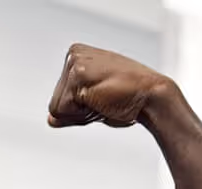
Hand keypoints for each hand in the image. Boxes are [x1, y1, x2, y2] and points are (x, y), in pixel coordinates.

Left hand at [47, 43, 172, 128]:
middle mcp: (73, 56)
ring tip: (104, 99)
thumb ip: (69, 110)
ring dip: (81, 114)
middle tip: (104, 99)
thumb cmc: (127, 98)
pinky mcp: (78, 75)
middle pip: (54, 104)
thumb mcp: (92, 104)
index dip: (78, 109)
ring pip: (57, 109)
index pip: (58, 99)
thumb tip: (50, 120)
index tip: (100, 97)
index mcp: (76, 57)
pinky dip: (82, 114)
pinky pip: (63, 110)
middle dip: (77, 112)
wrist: (151, 98)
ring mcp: (75, 63)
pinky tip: (102, 100)